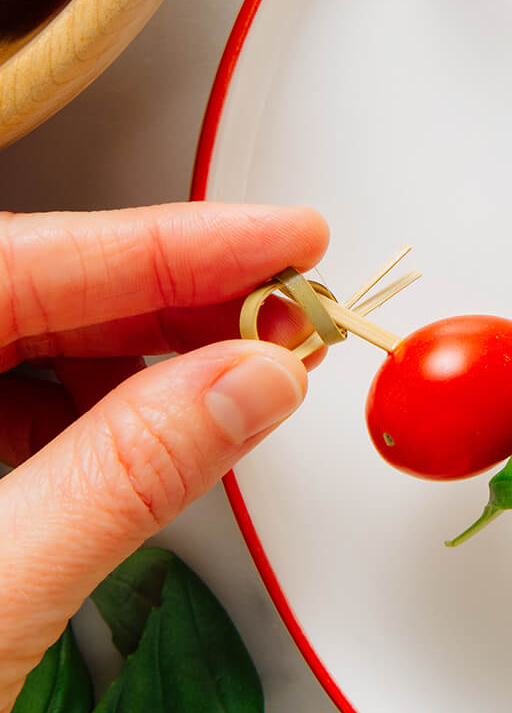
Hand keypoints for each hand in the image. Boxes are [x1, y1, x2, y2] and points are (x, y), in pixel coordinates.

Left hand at [0, 202, 327, 712]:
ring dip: (134, 357)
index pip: (17, 262)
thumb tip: (243, 383)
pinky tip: (149, 434)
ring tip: (236, 375)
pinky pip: (1, 413)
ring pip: (16, 348)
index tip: (277, 239)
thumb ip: (126, 473)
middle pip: (21, 291)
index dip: (167, 242)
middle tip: (282, 307)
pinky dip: (85, 417)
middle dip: (165, 297)